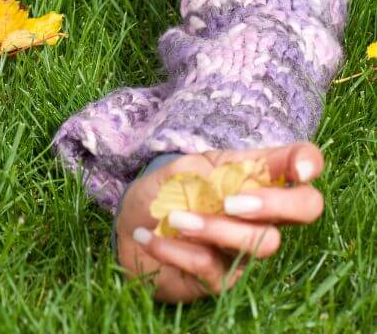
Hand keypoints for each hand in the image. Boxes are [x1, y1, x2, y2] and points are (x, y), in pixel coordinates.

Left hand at [115, 142, 324, 302]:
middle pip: (305, 207)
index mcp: (251, 173)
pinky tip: (148, 236)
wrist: (130, 226)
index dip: (308, 162)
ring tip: (173, 219)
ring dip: (212, 227)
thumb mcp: (180, 169)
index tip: (299, 170)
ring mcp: (247, 245)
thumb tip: (228, 190)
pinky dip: (174, 247)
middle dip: (275, 203)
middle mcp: (260, 210)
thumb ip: (206, 174)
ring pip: (262, 241)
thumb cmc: (163, 191)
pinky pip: (212, 264)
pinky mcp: (223, 277)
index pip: (298, 162)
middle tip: (230, 202)